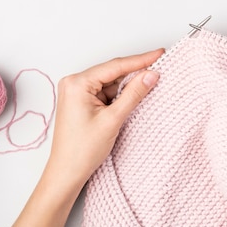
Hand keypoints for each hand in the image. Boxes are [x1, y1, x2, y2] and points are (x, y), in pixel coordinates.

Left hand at [46, 49, 163, 192]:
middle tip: (159, 67)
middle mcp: (74, 83)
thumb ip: (133, 94)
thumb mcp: (113, 119)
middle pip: (113, 72)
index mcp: (77, 83)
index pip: (115, 66)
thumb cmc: (81, 150)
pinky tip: (135, 96)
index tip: (158, 54)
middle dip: (136, 72)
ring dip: (129, 86)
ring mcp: (77, 92)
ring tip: (151, 84)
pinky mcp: (82, 102)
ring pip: (111, 83)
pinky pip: (106, 92)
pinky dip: (120, 95)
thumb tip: (150, 75)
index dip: (140, 60)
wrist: (67, 172)